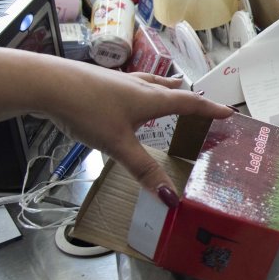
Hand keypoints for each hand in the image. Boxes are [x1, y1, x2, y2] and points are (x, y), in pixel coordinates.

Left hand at [0, 48, 234, 205]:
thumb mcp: (117, 145)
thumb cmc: (88, 111)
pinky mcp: (99, 82)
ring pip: (149, 84)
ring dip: (164, 89)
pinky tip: (125, 97)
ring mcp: (118, 81)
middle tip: (200, 103)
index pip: (189, 103)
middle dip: (187, 98)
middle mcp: (139, 86)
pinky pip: (129, 86)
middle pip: (170, 90)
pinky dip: (139, 91)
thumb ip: (143, 170)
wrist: (49, 84)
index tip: (229, 112)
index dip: (210, 109)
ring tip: (170, 89)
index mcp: (150, 99)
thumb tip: (171, 198)